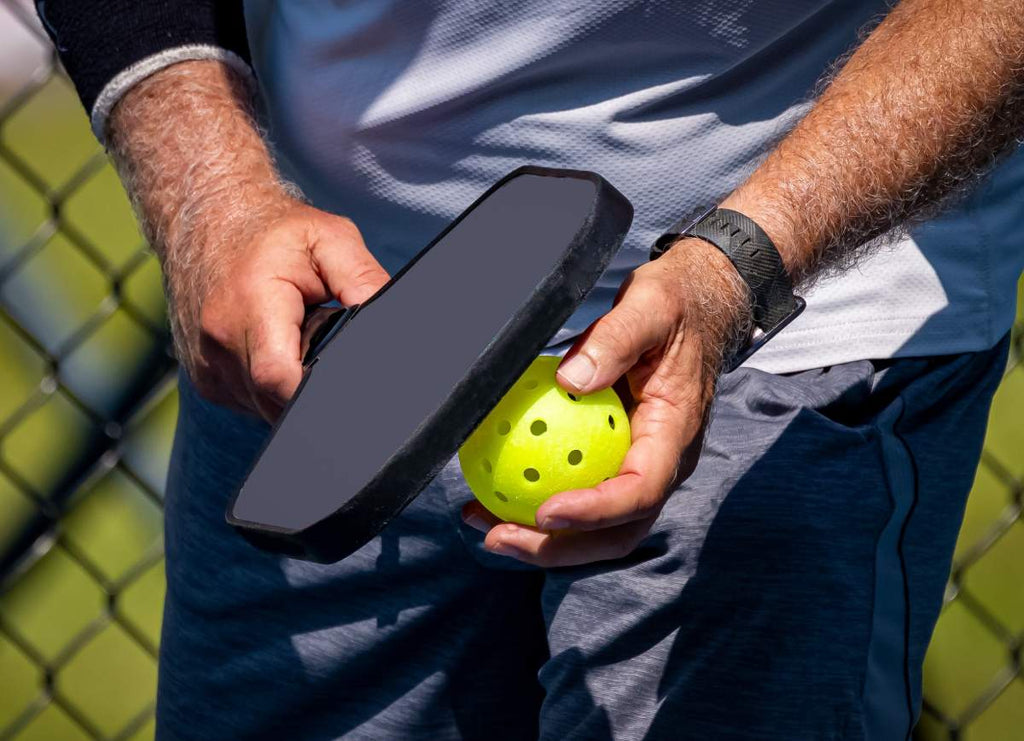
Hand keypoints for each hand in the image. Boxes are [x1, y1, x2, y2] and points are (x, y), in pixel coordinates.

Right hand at [170, 195, 389, 421]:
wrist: (210, 219)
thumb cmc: (275, 232)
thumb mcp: (332, 240)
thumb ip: (366, 283)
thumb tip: (393, 324)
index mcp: (252, 304)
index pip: (279, 377)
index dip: (317, 391)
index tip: (343, 381)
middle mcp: (221, 341)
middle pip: (278, 400)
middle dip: (313, 385)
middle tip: (324, 342)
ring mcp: (208, 366)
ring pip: (266, 407)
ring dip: (293, 386)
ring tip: (299, 340)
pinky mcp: (206, 379)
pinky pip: (251, 402)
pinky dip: (273, 388)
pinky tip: (279, 349)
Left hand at [461, 239, 749, 566]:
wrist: (700, 307)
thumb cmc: (676, 306)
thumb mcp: (650, 306)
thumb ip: (614, 339)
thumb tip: (570, 379)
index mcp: (675, 432)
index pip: (640, 490)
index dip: (594, 512)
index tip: (546, 512)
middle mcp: (663, 463)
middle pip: (617, 531)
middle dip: (558, 548)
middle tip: (499, 536)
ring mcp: (642, 466)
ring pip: (598, 528)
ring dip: (543, 540)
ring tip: (485, 525)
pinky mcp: (618, 460)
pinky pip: (582, 493)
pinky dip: (539, 506)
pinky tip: (495, 494)